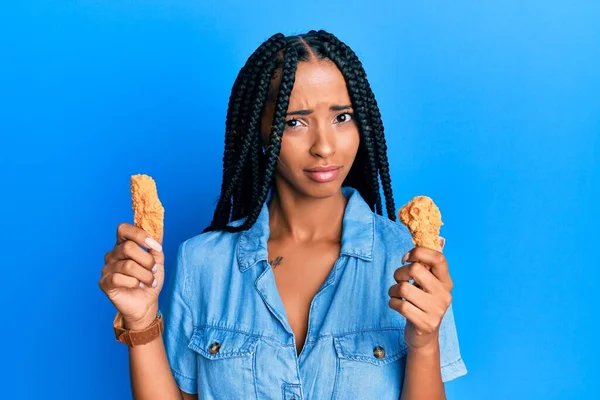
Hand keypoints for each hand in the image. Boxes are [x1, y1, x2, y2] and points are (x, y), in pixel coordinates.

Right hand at [99, 223, 164, 329]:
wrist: (146, 302)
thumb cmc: (150, 279)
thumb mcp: (157, 260)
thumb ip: (156, 245)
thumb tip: (158, 228)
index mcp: (124, 244)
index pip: (123, 229)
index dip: (140, 235)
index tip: (155, 246)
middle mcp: (113, 254)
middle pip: (128, 248)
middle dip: (147, 260)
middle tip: (154, 270)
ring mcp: (107, 268)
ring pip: (127, 265)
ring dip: (145, 275)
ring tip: (150, 281)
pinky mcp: (104, 282)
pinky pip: (118, 278)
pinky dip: (134, 283)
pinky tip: (138, 286)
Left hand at [388, 237, 452, 351]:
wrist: (424, 337)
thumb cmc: (423, 304)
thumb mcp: (430, 284)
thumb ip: (430, 264)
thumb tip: (440, 239)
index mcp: (446, 281)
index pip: (438, 258)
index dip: (418, 252)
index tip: (406, 258)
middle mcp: (444, 294)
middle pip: (415, 269)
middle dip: (399, 273)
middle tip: (399, 280)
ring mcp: (436, 310)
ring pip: (404, 288)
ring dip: (393, 290)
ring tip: (396, 295)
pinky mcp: (425, 323)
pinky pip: (400, 305)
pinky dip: (392, 303)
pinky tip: (397, 305)